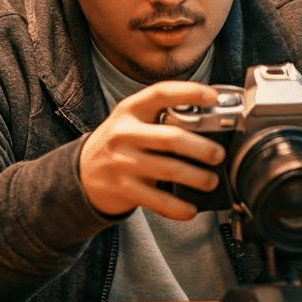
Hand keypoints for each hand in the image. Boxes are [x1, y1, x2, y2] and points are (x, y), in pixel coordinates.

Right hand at [78, 81, 225, 219]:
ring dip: (196, 177)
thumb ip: (161, 117)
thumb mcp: (133, 121)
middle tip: (218, 154)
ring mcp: (122, 162)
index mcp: (130, 109)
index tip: (213, 97)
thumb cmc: (120, 142)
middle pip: (170, 137)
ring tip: (211, 181)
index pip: (161, 93)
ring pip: (167, 169)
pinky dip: (177, 207)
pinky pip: (156, 199)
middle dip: (201, 147)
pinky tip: (190, 209)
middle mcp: (124, 133)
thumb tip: (211, 121)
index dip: (189, 92)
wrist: (82, 172)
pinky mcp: (123, 188)